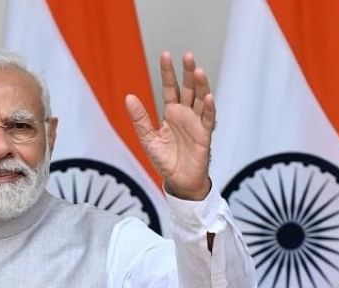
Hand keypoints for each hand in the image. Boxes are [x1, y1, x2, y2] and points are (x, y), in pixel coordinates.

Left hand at [125, 51, 215, 200]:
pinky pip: (209, 119)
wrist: (179, 181)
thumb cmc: (165, 160)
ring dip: (201, 85)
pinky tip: (208, 97)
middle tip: (187, 56)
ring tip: (198, 70)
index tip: (166, 55)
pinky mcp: (205, 135)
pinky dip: (210, 108)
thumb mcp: (147, 138)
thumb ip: (140, 118)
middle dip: (187, 73)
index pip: (170, 88)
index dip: (168, 73)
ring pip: (201, 99)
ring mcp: (196, 123)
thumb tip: (129, 97)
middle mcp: (185, 114)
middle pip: (188, 89)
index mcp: (171, 113)